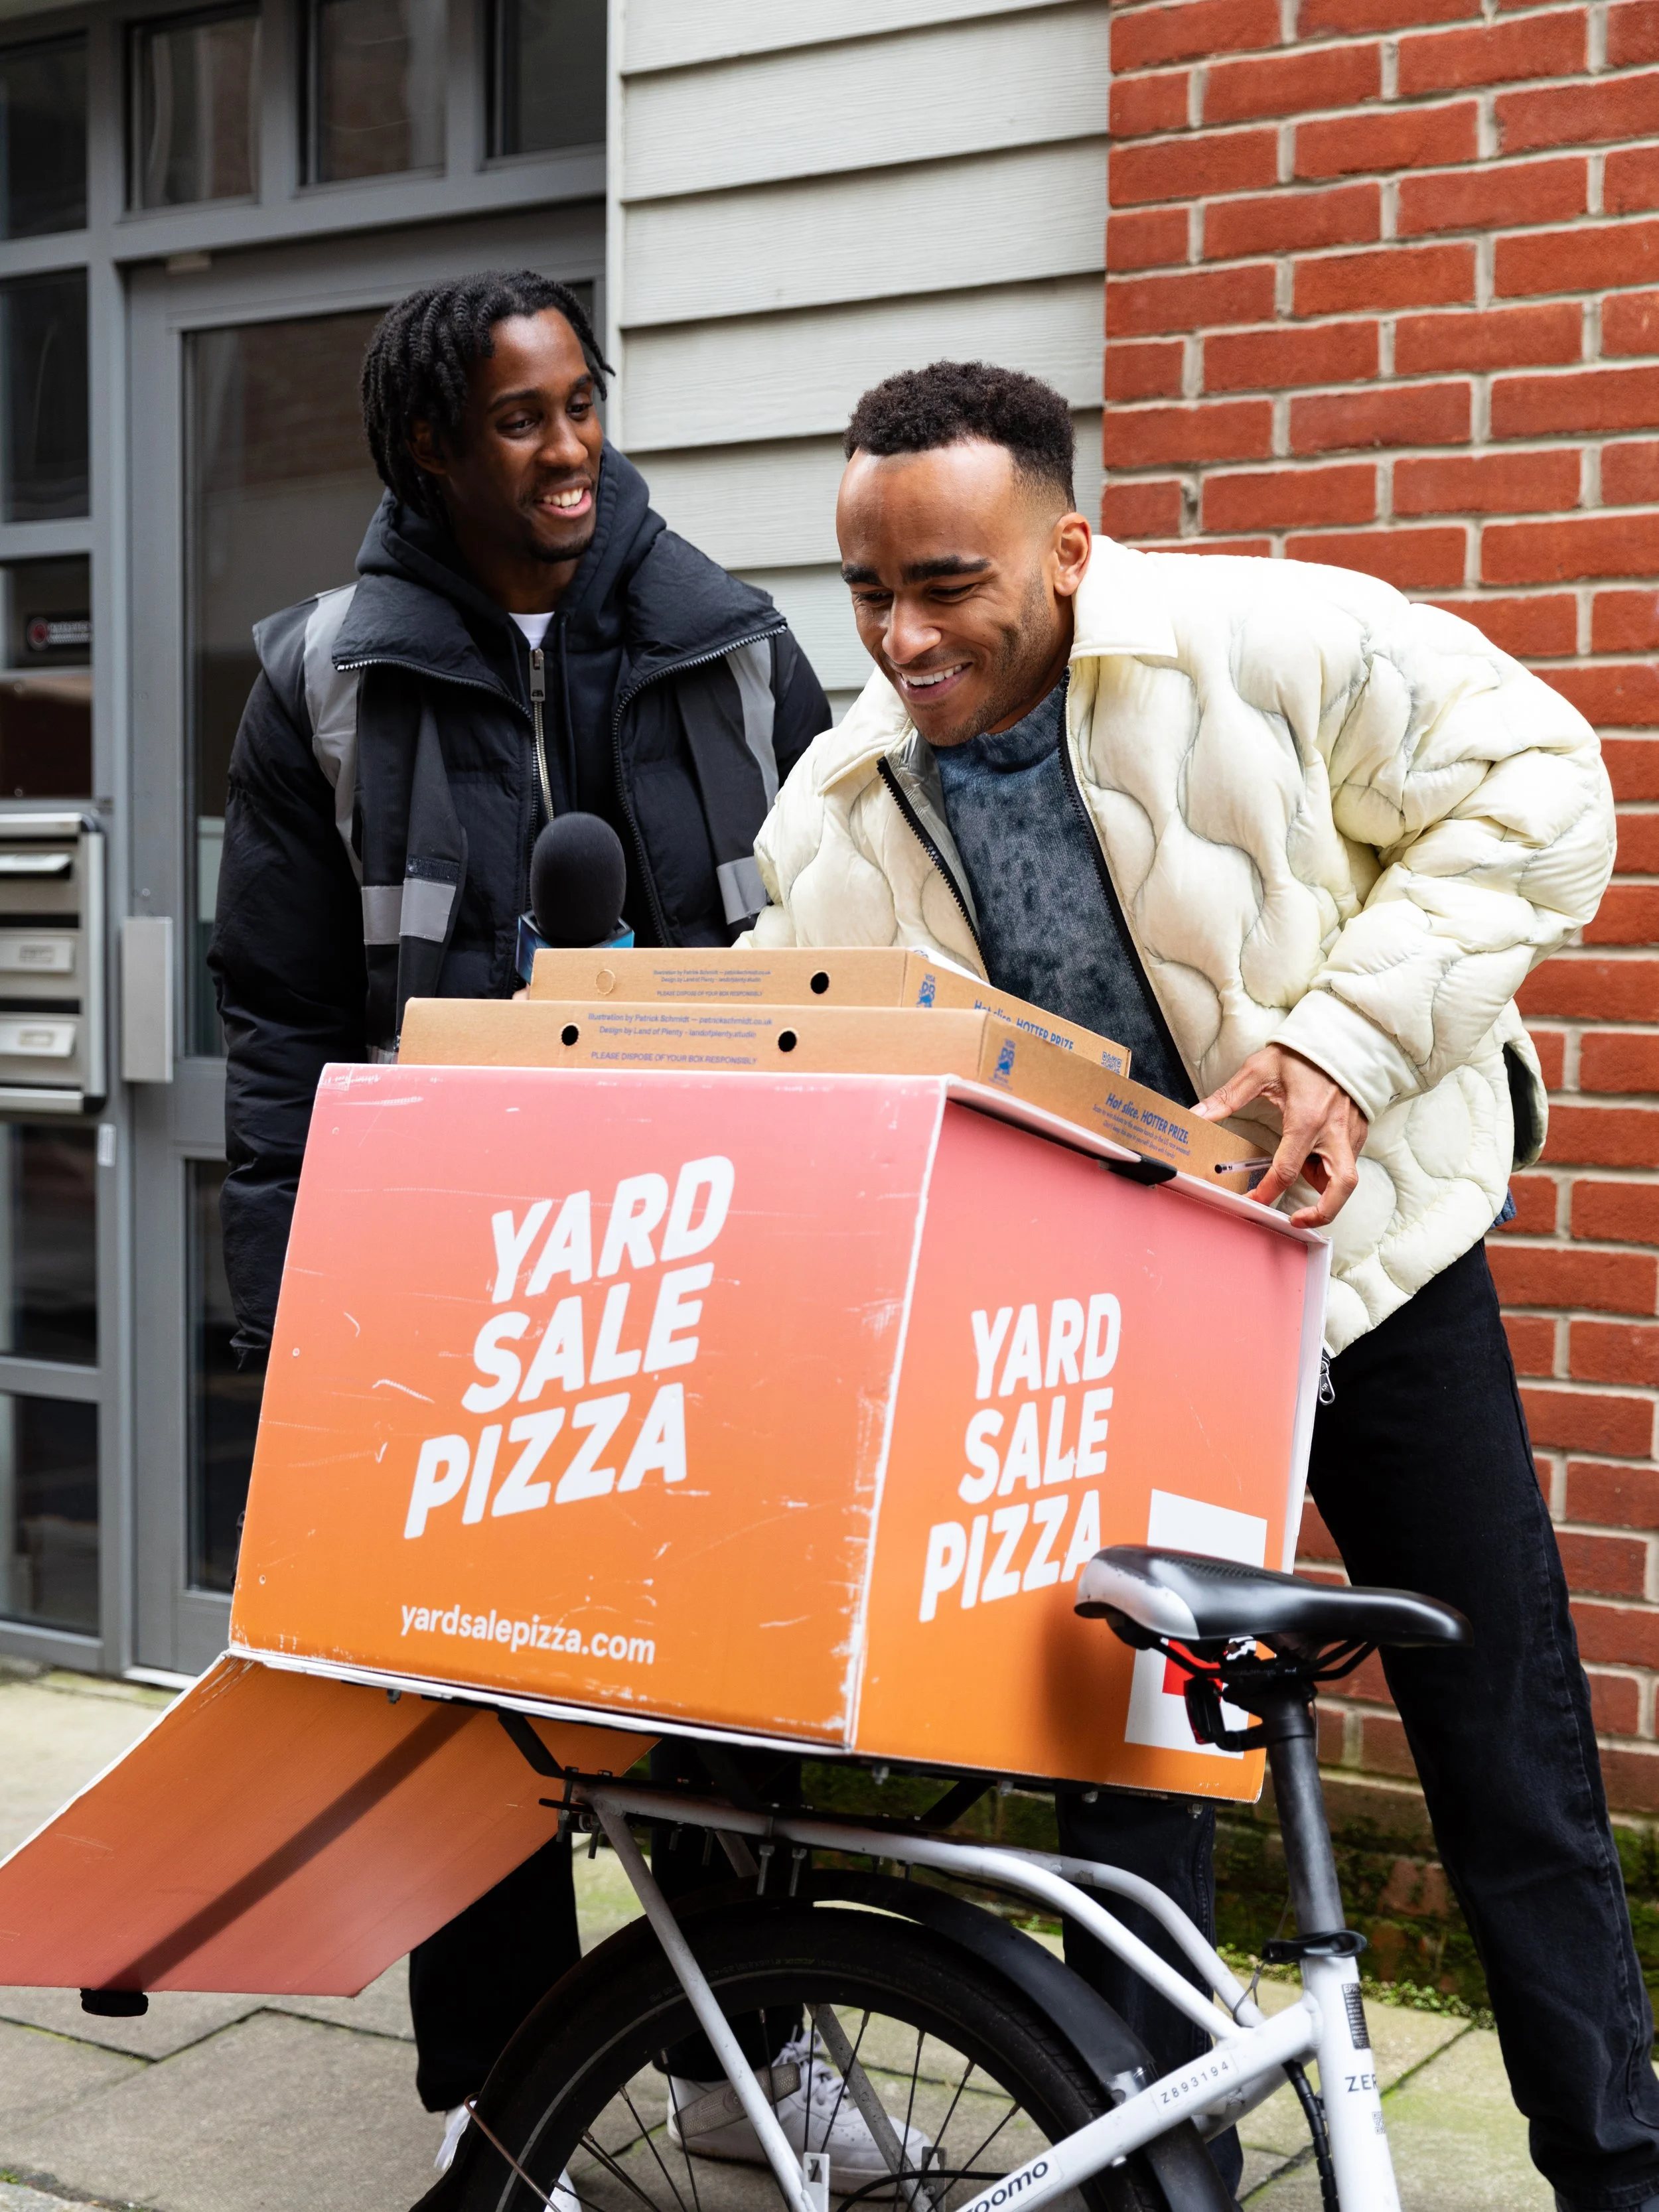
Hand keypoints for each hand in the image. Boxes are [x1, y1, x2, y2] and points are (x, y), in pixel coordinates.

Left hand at [1195, 1046, 1368, 1228]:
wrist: (1343, 1037)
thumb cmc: (1303, 1053)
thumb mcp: (1260, 1070)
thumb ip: (1227, 1097)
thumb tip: (1196, 1114)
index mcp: (1306, 1120)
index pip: (1286, 1170)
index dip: (1267, 1192)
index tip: (1254, 1202)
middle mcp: (1333, 1132)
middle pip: (1340, 1188)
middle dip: (1322, 1213)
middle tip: (1298, 1222)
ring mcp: (1350, 1134)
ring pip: (1345, 1178)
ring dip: (1325, 1188)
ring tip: (1301, 1172)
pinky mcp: (1359, 1132)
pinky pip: (1347, 1161)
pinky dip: (1331, 1168)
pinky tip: (1313, 1155)